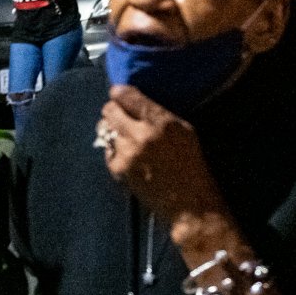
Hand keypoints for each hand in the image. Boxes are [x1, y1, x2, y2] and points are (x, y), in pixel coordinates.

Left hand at [99, 86, 226, 225]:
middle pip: (110, 110)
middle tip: (119, 113)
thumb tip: (133, 99)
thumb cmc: (190, 163)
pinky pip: (106, 149)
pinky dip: (113, 148)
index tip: (119, 93)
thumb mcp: (184, 130)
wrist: (188, 202)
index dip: (120, 92)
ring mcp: (126, 153)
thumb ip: (159, 113)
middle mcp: (141, 135)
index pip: (128, 96)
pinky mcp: (118, 169)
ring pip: (104, 129)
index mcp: (162, 122)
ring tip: (123, 134)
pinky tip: (126, 153)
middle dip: (113, 109)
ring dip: (111, 128)